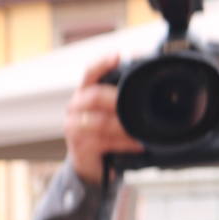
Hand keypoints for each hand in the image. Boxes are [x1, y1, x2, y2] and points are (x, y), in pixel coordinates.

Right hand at [65, 55, 143, 184]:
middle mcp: (75, 107)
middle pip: (93, 96)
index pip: (90, 72)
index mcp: (85, 92)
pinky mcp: (79, 147)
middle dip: (117, 99)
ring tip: (141, 129)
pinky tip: (138, 144)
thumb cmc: (105, 131)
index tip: (118, 55)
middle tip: (139, 102)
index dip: (102, 63)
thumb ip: (123, 90)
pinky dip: (124, 143)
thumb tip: (144, 63)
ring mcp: (74, 128)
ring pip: (98, 121)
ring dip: (123, 125)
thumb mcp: (113, 109)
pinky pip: (104, 142)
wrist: (91, 163)